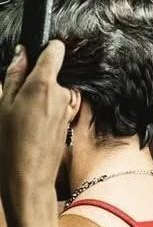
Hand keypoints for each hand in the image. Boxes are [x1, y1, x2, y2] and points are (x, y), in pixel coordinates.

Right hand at [0, 41, 76, 224]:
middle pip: (52, 72)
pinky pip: (58, 104)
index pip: (55, 49)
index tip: (33, 56)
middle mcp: (62, 91)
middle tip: (16, 102)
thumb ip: (14, 75)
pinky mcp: (71, 116)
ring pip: (54, 90)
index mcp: (43, 84)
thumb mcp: (2, 105)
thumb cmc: (10, 144)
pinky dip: (47, 109)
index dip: (45, 49)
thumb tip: (22, 52)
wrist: (28, 176)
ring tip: (23, 119)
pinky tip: (33, 126)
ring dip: (41, 98)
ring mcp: (69, 105)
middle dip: (36, 81)